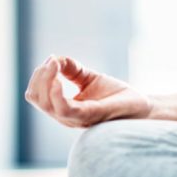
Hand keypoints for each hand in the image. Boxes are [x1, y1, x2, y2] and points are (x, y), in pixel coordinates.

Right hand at [24, 55, 152, 127]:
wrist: (141, 106)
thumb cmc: (116, 95)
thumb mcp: (89, 78)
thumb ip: (71, 69)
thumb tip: (55, 58)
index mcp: (63, 108)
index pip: (36, 94)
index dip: (38, 75)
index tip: (52, 59)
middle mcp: (65, 116)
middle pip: (35, 97)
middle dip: (39, 76)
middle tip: (52, 61)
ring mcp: (76, 118)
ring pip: (45, 103)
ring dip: (45, 80)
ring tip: (54, 65)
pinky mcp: (89, 116)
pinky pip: (63, 108)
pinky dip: (56, 92)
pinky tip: (59, 79)